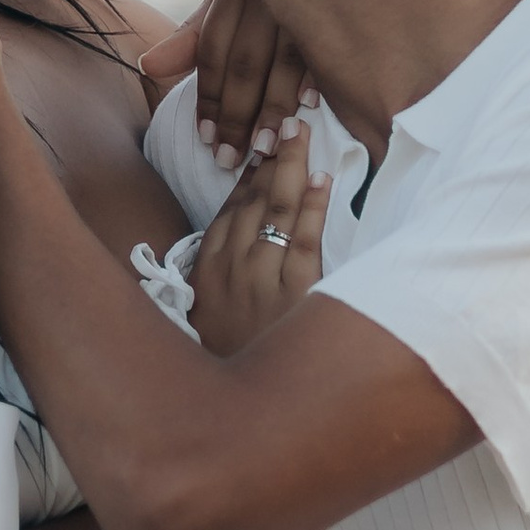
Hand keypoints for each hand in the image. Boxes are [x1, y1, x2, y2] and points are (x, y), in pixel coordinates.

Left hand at [138, 0, 316, 171]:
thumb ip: (194, 34)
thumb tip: (146, 67)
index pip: (214, 51)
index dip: (209, 98)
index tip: (206, 140)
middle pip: (246, 63)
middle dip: (237, 115)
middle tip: (229, 159)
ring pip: (287, 63)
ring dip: (275, 111)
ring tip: (263, 150)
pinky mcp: (348, 5)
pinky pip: (330, 50)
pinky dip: (319, 81)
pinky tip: (311, 109)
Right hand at [187, 116, 331, 355]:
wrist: (240, 408)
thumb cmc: (231, 358)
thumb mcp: (210, 317)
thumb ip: (220, 278)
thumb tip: (238, 240)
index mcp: (208, 270)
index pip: (230, 208)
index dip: (248, 174)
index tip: (263, 145)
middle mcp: (231, 268)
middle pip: (253, 201)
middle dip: (272, 158)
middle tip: (287, 121)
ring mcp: (262, 279)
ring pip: (276, 211)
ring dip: (291, 168)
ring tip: (303, 134)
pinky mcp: (294, 294)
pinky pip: (304, 240)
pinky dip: (312, 207)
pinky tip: (322, 180)